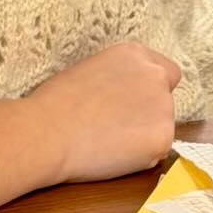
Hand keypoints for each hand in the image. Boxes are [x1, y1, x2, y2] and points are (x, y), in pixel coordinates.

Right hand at [25, 41, 181, 183]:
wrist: (47, 132)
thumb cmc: (54, 104)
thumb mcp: (91, 71)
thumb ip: (118, 78)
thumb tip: (122, 96)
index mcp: (135, 54)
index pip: (165, 72)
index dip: (151, 92)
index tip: (134, 106)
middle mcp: (155, 75)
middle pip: (165, 100)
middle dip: (147, 115)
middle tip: (116, 130)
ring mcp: (163, 106)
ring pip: (161, 127)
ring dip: (143, 136)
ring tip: (107, 143)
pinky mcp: (162, 138)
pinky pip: (156, 152)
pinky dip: (139, 158)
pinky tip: (112, 156)